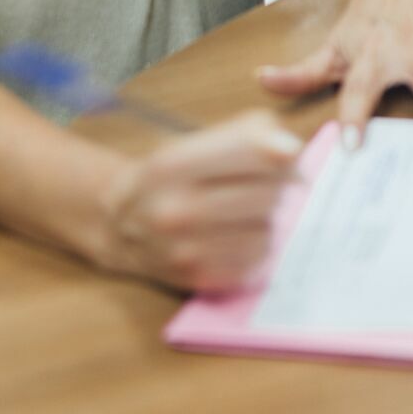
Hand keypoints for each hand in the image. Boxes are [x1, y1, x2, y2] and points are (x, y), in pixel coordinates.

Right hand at [97, 111, 301, 291]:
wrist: (119, 228)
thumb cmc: (164, 179)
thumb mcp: (190, 142)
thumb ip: (241, 134)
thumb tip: (292, 150)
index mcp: (171, 165)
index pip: (249, 152)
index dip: (281, 150)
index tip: (292, 152)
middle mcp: (175, 211)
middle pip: (266, 192)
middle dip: (276, 183)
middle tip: (266, 180)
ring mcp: (185, 251)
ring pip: (266, 227)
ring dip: (266, 215)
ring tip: (245, 207)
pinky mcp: (199, 279)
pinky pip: (257, 257)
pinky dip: (256, 243)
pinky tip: (237, 233)